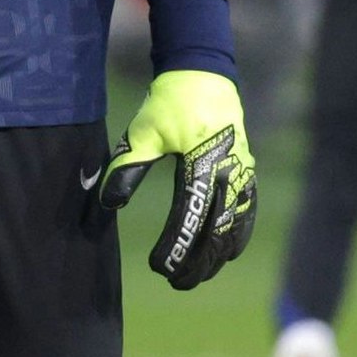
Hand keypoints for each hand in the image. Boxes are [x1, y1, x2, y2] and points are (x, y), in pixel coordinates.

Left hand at [97, 70, 255, 289]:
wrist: (202, 74)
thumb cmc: (169, 103)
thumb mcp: (143, 133)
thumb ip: (127, 168)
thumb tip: (108, 204)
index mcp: (203, 163)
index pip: (190, 215)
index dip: (177, 245)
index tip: (159, 267)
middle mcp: (229, 171)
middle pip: (217, 228)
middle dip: (197, 260)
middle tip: (176, 283)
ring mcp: (243, 171)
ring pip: (235, 224)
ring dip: (217, 254)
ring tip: (198, 277)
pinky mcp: (247, 169)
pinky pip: (248, 210)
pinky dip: (239, 235)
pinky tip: (227, 254)